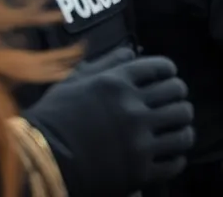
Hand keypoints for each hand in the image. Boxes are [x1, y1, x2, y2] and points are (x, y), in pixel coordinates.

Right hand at [25, 48, 194, 196]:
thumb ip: (105, 64)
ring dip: (182, 127)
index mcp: (118, 83)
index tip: (168, 79)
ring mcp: (138, 141)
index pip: (163, 68)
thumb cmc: (52, 119)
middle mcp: (133, 109)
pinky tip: (169, 154)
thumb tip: (131, 51)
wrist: (39, 162)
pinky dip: (177, 156)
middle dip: (178, 98)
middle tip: (173, 104)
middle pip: (178, 95)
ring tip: (177, 129)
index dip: (169, 72)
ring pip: (183, 128)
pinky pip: (175, 160)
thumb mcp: (74, 82)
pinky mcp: (140, 171)